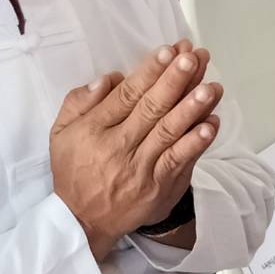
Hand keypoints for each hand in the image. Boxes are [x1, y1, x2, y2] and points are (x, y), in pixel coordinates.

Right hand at [50, 39, 222, 260]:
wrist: (82, 222)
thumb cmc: (75, 169)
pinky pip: (179, 162)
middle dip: (175, 81)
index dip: (150, 72)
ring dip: (192, 108)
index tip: (170, 51)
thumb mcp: (62, 133)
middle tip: (194, 58)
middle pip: (151, 109)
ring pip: (169, 133)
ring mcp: (141, 169)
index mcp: (94, 130)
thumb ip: (79, 102)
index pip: (126, 96)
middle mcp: (118, 148)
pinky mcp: (159, 187)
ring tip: (212, 87)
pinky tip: (211, 124)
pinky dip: (196, 143)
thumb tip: (112, 77)